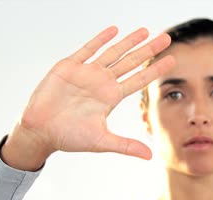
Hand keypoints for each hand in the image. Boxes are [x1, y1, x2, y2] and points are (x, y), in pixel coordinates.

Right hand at [16, 26, 174, 158]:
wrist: (40, 131)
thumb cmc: (69, 137)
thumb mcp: (102, 141)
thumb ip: (126, 146)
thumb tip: (150, 156)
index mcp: (111, 97)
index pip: (139, 79)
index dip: (155, 70)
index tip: (172, 60)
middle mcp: (102, 82)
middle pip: (131, 62)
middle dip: (149, 49)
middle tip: (166, 37)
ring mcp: (86, 73)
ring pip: (113, 52)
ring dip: (129, 41)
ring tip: (145, 30)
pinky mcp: (68, 67)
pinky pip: (87, 50)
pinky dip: (100, 40)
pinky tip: (113, 30)